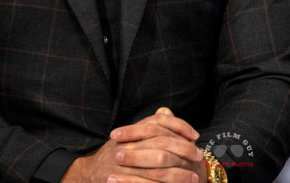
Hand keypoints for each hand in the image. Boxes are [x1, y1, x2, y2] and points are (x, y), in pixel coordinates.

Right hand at [63, 107, 205, 182]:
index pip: (158, 122)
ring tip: (193, 176)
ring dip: (178, 173)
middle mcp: (127, 145)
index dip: (179, 126)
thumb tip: (166, 112)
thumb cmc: (117, 153)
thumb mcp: (130, 136)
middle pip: (160, 143)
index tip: (194, 135)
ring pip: (157, 166)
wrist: (91, 173)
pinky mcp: (123, 181)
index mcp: (131, 132)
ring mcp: (124, 164)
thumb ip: (149, 125)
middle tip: (198, 156)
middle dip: (182, 149)